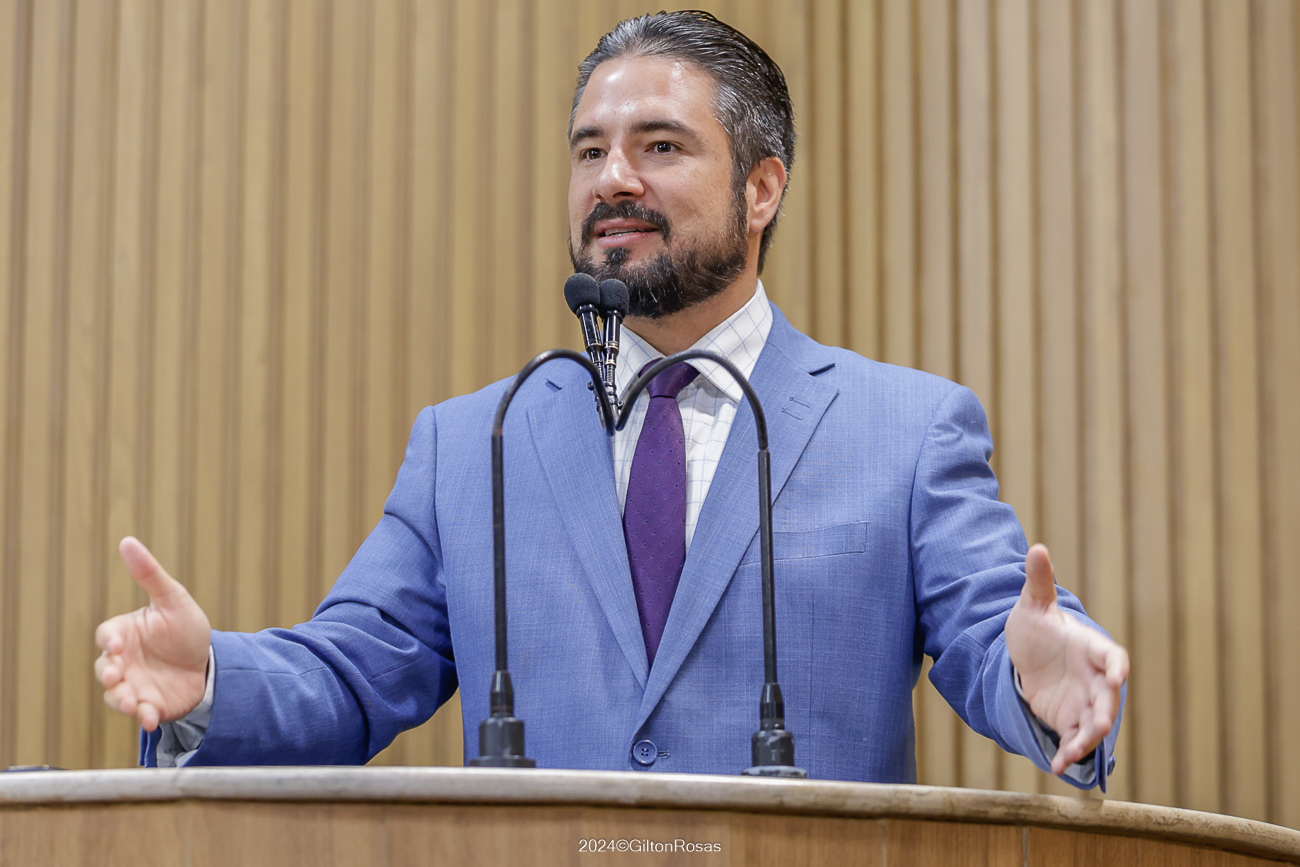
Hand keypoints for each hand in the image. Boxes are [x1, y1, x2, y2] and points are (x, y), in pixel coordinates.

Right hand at [93, 537, 211, 731]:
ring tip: (133, 703)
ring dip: (121, 699)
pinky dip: (143, 716)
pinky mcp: (148, 704)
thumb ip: (150, 574)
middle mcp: (124, 661)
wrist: (209, 663)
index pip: (108, 635)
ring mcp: (133, 685)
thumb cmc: (185, 628)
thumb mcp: (173, 599)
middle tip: (117, 675)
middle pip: (105, 668)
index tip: (119, 644)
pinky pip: (139, 713)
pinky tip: (152, 718)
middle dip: (109, 673)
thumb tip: (127, 541)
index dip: (110, 640)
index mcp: (126, 633)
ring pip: (116, 695)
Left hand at [1005, 544, 1128, 774]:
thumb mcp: (1032, 603)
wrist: (1026, 654)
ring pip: (1095, 724)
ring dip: (1088, 740)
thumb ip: (1039, 581)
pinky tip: (1057, 766)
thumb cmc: (1037, 626)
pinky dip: (1069, 752)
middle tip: (1101, 727)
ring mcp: (1085, 702)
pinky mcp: (1070, 720)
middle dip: (1106, 712)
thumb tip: (1037, 547)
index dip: (1116, 664)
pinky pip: (1074, 739)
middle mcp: (1095, 678)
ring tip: (1073, 753)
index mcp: (1093, 647)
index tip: (1118, 672)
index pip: (1112, 656)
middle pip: (1109, 697)